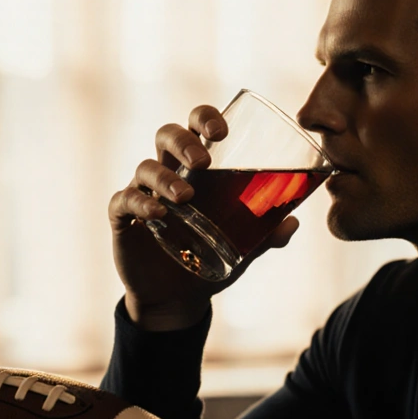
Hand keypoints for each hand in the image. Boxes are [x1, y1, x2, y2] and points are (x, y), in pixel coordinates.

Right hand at [108, 104, 300, 330]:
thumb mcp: (242, 249)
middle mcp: (167, 174)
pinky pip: (124, 200)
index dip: (204, 118)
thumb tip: (293, 222)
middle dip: (183, 141)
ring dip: (165, 178)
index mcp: (195, 171)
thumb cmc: (209, 260)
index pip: (195, 128)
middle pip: (166, 135)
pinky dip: (139, 202)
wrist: (177, 300)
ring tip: (186, 199)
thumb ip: (266, 235)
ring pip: (145, 167)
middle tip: (203, 162)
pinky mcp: (123, 219)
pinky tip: (157, 213)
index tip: (221, 131)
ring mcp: (143, 194)